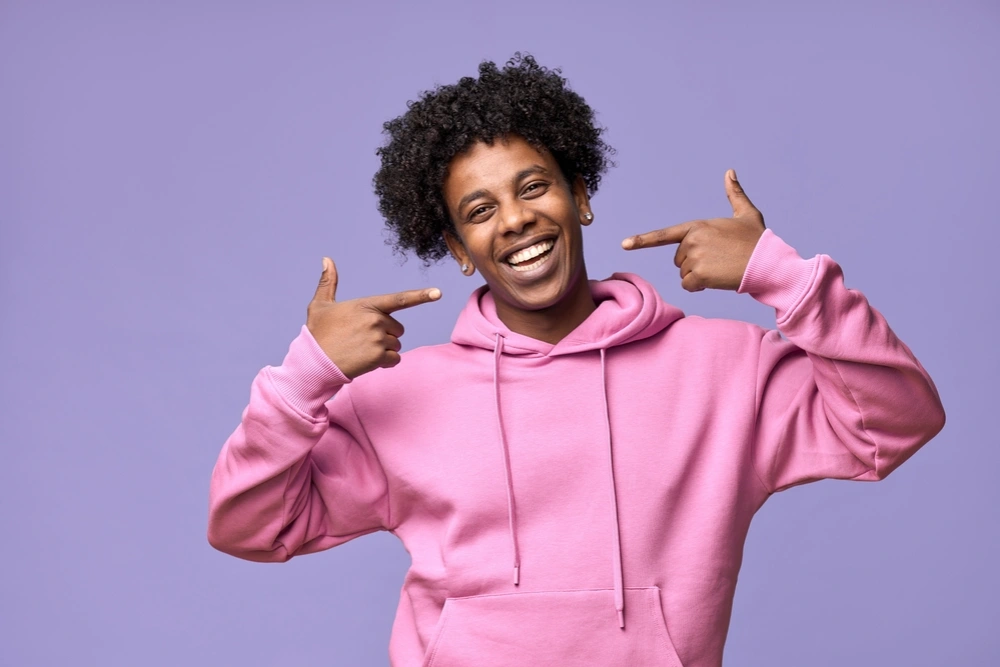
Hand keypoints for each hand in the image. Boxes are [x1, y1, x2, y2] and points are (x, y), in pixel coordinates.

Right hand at [307, 257, 440, 378]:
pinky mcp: (379, 357)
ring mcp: (378, 338)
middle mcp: (375, 320)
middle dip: (384, 334)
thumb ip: (328, 282)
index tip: (438, 293)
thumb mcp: (320, 305)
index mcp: (366, 305)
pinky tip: (365, 361)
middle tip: (361, 339)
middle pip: (397, 328)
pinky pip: (394, 359)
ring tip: (360, 350)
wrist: (313, 362)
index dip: (421, 296)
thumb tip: (327, 259)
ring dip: (383, 349)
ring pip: (396, 344)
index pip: (399, 299)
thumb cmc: (318, 334)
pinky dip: (384, 362)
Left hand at [621, 170, 765, 291]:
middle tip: (719, 260)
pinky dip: (699, 287)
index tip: (624, 244)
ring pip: (684, 274)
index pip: (664, 235)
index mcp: (697, 226)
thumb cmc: (757, 240)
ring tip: (721, 268)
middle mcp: (692, 240)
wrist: (768, 262)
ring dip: (699, 276)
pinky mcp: (699, 274)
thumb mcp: (746, 214)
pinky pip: (688, 286)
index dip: (642, 241)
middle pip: (679, 260)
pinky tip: (717, 280)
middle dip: (695, 263)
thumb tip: (729, 172)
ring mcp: (694, 257)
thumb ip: (735, 194)